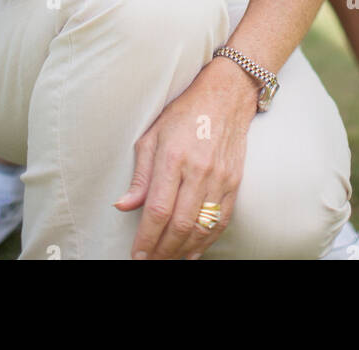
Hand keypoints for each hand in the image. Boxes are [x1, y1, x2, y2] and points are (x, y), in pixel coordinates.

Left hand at [114, 65, 255, 259]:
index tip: (137, 254)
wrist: (226, 95)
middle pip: (179, 224)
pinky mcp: (234, 182)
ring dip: (183, 250)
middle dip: (162, 251)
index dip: (146, 237)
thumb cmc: (185, 112)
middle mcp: (198, 169)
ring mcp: (219, 177)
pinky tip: (193, 251)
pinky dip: (207, 240)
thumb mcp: (153, 135)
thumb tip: (124, 205)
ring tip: (169, 260)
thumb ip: (140, 174)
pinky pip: (220, 220)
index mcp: (173, 156)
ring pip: (201, 227)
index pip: (157, 209)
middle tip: (150, 262)